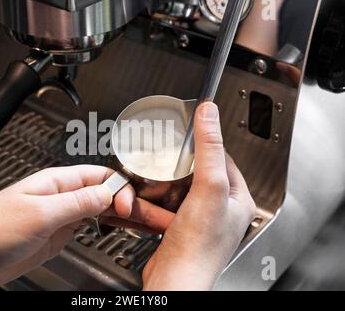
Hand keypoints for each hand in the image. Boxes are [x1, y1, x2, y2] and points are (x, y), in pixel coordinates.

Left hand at [0, 165, 170, 289]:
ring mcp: (62, 215)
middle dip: (133, 202)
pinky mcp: (59, 234)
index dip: (123, 189)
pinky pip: (91, 226)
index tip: (131, 207)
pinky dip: (109, 227)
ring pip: (103, 209)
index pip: (102, 176)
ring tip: (148, 224)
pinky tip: (121, 229)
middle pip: (107, 193)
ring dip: (125, 216)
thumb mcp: (40, 213)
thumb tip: (109, 192)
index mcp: (57, 182)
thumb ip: (78, 203)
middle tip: (157, 216)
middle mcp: (62, 195)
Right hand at [142, 102, 256, 290]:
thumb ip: (209, 149)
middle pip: (202, 174)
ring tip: (160, 171)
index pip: (225, 159)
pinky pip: (170, 206)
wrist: (175, 279)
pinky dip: (160, 199)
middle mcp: (223, 212)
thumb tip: (209, 113)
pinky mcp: (182, 230)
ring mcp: (202, 222)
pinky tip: (152, 195)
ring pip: (184, 190)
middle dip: (184, 164)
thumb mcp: (209, 187)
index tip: (192, 134)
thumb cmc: (198, 246)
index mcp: (239, 200)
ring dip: (170, 181)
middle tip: (171, 153)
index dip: (208, 144)